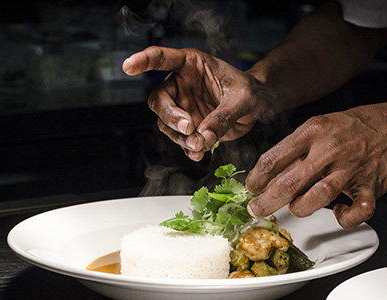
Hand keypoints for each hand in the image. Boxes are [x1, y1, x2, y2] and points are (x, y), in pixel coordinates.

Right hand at [123, 46, 270, 160]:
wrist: (258, 107)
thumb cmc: (250, 91)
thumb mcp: (242, 99)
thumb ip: (223, 116)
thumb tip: (204, 136)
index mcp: (190, 65)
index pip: (162, 58)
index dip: (143, 60)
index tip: (128, 66)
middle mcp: (181, 85)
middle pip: (158, 100)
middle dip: (171, 116)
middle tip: (189, 128)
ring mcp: (183, 107)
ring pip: (166, 124)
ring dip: (180, 137)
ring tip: (201, 145)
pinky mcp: (190, 127)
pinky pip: (179, 140)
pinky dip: (187, 149)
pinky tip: (199, 154)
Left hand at [245, 103, 386, 228]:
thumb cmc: (360, 126)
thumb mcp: (323, 124)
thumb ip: (299, 147)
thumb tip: (271, 171)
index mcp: (314, 130)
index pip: (274, 158)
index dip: (257, 178)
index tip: (252, 188)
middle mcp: (330, 149)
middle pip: (289, 182)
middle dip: (268, 201)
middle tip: (258, 209)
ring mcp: (351, 169)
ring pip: (315, 198)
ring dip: (300, 208)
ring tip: (297, 208)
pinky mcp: (371, 187)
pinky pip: (355, 212)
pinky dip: (344, 217)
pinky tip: (338, 211)